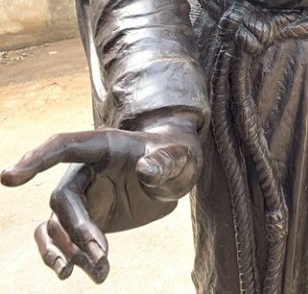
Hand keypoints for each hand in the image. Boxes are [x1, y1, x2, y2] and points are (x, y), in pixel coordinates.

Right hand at [1, 113, 202, 283]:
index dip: (36, 160)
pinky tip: (91, 273)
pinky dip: (69, 258)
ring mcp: (84, 195)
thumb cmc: (176, 155)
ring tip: (91, 273)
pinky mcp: (87, 218)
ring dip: (66, 252)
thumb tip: (145, 170)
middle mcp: (86, 169)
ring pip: (57, 226)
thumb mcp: (181, 156)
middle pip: (64, 199)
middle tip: (101, 257)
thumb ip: (165, 163)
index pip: (62, 146)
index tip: (9, 178)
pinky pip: (64, 241)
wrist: (174, 172)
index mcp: (103, 145)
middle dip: (77, 230)